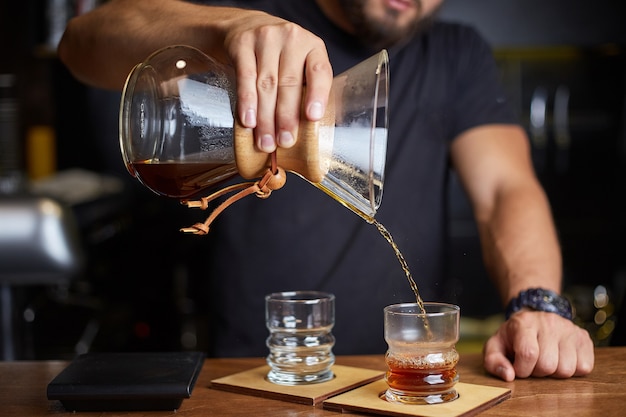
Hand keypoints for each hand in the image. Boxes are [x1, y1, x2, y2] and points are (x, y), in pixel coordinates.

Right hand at [223, 12, 333, 152]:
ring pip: (266, 85)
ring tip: (265, 142)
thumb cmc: (279, 57)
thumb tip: (308, 134)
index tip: (312, 118)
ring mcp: (266, 38)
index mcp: (313, 47)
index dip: (318, 95)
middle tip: (284, 142)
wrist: (246, 26)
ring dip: (265, 118)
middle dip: (286, 118)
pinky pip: (245, 78)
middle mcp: (292, 38)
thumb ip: (305, 90)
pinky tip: (248, 122)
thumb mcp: (299, 64)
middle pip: (289, 84)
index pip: (319, 71)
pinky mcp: (243, 43)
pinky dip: (247, 103)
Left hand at [483, 310, 594, 380]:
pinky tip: (561, 359)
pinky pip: (584, 368)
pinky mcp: (584, 337)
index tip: (519, 368)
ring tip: (547, 361)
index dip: (523, 369)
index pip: (529, 353)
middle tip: (533, 364)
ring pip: (567, 369)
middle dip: (538, 372)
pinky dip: (572, 370)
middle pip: (548, 365)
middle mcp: (549, 322)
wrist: (533, 319)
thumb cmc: (513, 338)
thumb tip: (509, 376)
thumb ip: (494, 361)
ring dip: (555, 373)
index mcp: (524, 323)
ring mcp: (569, 329)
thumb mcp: (496, 346)